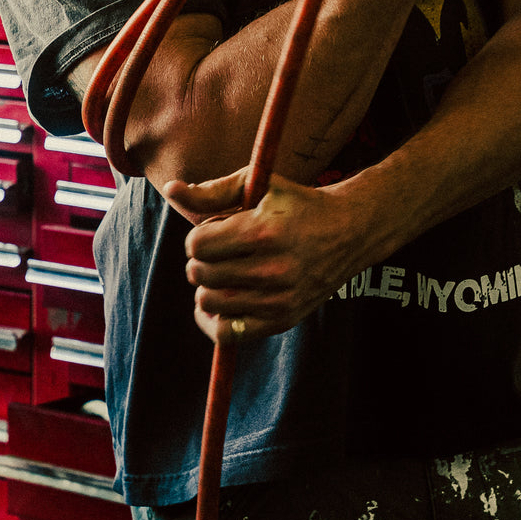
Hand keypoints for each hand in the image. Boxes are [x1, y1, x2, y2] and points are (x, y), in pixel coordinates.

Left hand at [163, 169, 358, 344]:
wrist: (349, 231)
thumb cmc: (297, 204)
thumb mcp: (259, 186)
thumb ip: (212, 191)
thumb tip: (171, 189)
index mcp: (264, 231)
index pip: (198, 245)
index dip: (198, 237)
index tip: (213, 232)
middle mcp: (273, 268)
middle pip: (201, 273)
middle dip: (201, 260)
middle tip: (219, 252)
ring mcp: (279, 298)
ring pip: (210, 302)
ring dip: (206, 286)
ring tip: (223, 272)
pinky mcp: (283, 319)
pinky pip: (229, 333)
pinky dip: (212, 321)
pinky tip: (216, 303)